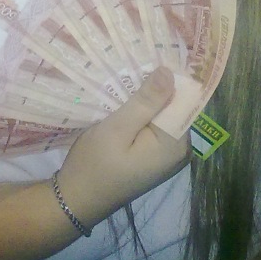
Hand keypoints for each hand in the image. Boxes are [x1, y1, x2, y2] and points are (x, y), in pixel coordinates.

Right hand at [57, 67, 189, 228]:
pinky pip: (155, 126)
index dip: (166, 76)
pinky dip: (141, 114)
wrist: (77, 200)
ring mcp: (169, 155)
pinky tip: (124, 104)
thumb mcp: (117, 129)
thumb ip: (145, 102)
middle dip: (154, 87)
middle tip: (130, 68)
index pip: (183, 98)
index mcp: (175, 144)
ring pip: (163, 114)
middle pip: (174, 105)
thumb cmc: (94, 165)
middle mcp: (180, 150)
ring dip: (145, 100)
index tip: (146, 58)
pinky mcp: (156, 157)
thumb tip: (170, 72)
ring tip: (124, 82)